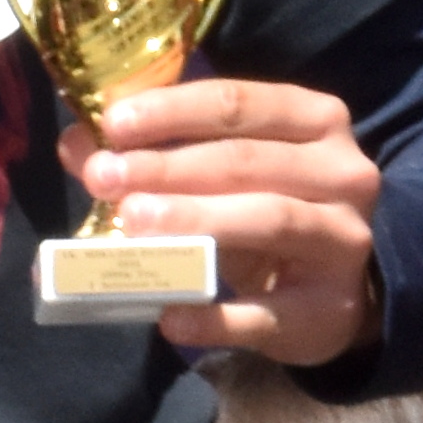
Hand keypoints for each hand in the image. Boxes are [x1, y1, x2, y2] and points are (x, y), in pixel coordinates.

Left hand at [75, 76, 382, 369]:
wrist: (338, 293)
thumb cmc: (272, 212)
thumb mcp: (222, 175)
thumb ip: (156, 154)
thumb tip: (78, 144)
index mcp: (314, 121)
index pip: (238, 104)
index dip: (172, 111)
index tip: (113, 124)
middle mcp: (342, 172)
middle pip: (245, 161)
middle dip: (168, 167)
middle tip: (104, 178)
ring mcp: (344, 240)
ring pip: (269, 218)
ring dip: (195, 219)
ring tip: (134, 223)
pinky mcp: (330, 308)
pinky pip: (266, 314)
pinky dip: (215, 318)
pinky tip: (169, 318)